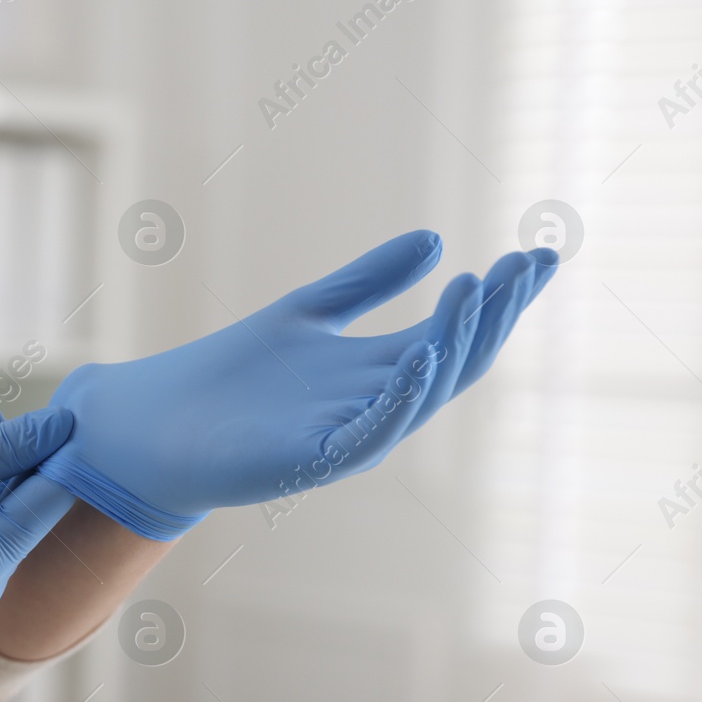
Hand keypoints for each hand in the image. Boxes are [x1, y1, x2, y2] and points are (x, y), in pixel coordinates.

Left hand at [18, 231, 555, 539]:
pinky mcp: (309, 461)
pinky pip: (368, 434)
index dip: (499, 297)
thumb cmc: (233, 377)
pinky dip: (398, 400)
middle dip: (493, 314)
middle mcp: (375, 405)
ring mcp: (347, 435)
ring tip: (474, 289)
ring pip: (420, 394)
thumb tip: (433, 240)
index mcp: (380, 371)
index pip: (456, 331)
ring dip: (453, 344)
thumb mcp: (309, 312)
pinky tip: (421, 357)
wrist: (160, 426)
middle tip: (525, 264)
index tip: (541, 254)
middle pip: (454, 359)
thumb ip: (367, 282)